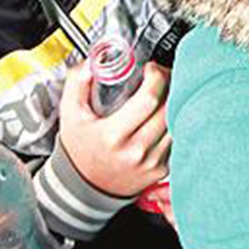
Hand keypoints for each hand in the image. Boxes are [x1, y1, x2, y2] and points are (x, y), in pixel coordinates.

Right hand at [57, 60, 169, 196]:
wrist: (85, 185)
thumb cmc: (80, 148)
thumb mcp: (71, 114)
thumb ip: (78, 83)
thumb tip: (93, 63)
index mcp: (114, 135)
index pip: (149, 99)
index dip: (156, 77)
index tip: (151, 69)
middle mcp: (135, 151)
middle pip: (169, 108)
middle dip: (169, 84)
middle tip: (161, 76)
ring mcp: (151, 162)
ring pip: (177, 123)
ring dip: (175, 102)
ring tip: (164, 93)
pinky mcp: (162, 170)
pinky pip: (177, 139)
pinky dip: (175, 122)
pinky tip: (164, 114)